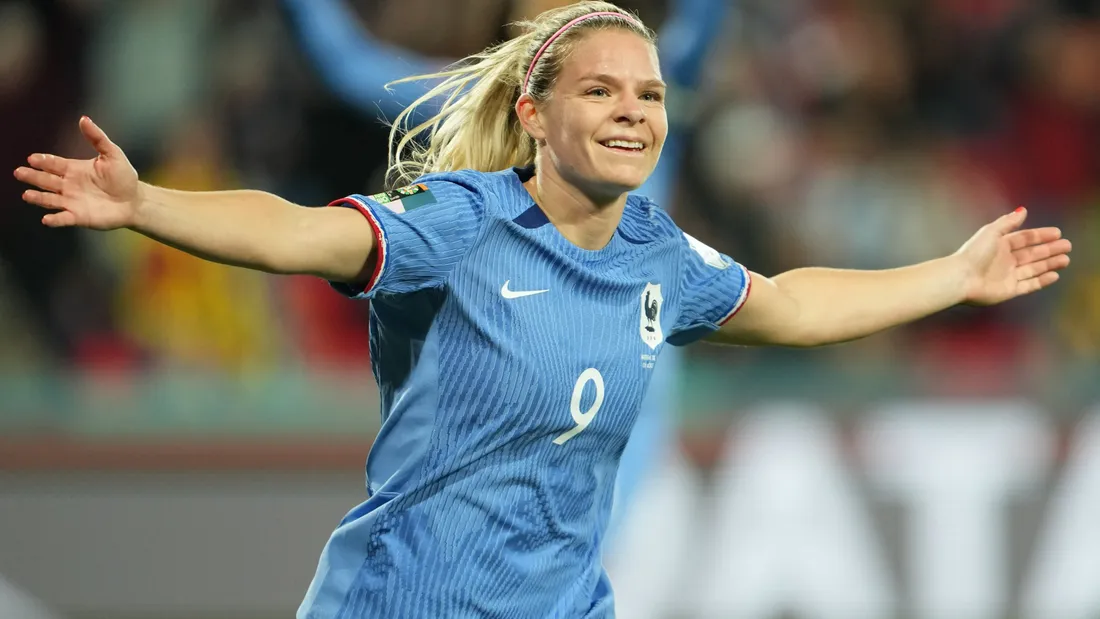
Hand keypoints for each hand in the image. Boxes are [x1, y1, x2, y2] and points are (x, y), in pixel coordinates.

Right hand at [14, 116, 141, 229]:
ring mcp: (72, 201)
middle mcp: (68, 185)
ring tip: (26, 195)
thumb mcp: (112, 154)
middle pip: (46, 180)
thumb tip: (84, 119)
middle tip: (19, 172)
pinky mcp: (79, 217)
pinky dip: (55, 219)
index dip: (43, 161)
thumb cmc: (124, 177)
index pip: (53, 164)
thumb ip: (97, 138)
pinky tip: (46, 219)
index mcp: (74, 169)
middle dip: (32, 176)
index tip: (32, 159)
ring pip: (50, 199)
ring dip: (38, 198)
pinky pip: (63, 218)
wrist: (135, 201)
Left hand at [955, 207, 1071, 305]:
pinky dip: (1042, 280)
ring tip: (1065, 259)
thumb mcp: (991, 232)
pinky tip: (1054, 275)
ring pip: (1034, 268)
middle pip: (1032, 254)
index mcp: (1000, 245)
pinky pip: (1029, 285)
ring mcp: (1008, 276)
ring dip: (1050, 264)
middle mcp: (1005, 260)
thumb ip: (1008, 222)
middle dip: (1050, 250)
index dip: (1041, 235)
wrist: (962, 278)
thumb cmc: (975, 253)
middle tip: (1067, 245)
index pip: (1024, 238)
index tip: (1057, 232)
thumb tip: (1023, 210)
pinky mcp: (1009, 290)